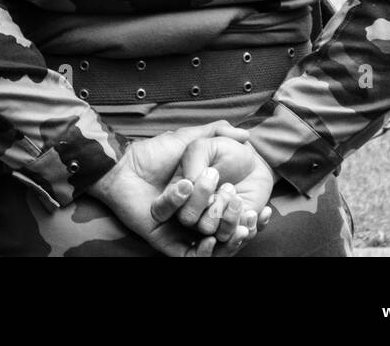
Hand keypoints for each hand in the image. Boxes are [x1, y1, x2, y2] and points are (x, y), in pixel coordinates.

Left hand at [89, 121, 258, 256]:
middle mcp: (195, 218)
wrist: (121, 168)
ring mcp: (182, 233)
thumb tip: (246, 133)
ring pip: (213, 247)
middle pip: (226, 232)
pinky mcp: (167, 244)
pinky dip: (204, 253)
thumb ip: (215, 134)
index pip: (233, 214)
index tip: (267, 209)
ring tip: (235, 224)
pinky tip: (210, 240)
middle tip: (249, 214)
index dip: (252, 216)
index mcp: (203, 200)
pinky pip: (190, 257)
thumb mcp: (188, 140)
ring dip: (225, 237)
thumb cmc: (152, 154)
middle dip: (240, 225)